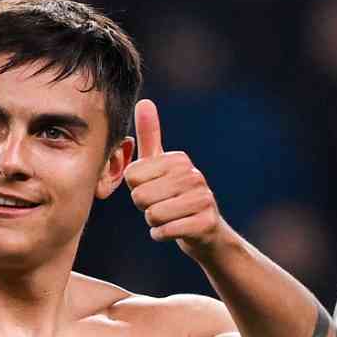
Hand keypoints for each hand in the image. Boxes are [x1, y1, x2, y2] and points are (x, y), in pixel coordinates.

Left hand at [124, 99, 227, 256]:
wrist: (205, 232)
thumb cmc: (174, 195)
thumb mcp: (161, 165)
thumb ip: (151, 136)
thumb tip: (144, 101)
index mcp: (178, 160)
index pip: (131, 176)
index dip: (136, 188)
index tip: (154, 188)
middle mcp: (193, 175)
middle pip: (140, 196)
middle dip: (144, 208)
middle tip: (162, 205)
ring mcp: (203, 198)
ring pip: (152, 215)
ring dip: (154, 222)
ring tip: (169, 217)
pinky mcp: (205, 222)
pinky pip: (164, 231)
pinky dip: (162, 234)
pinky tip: (174, 230)